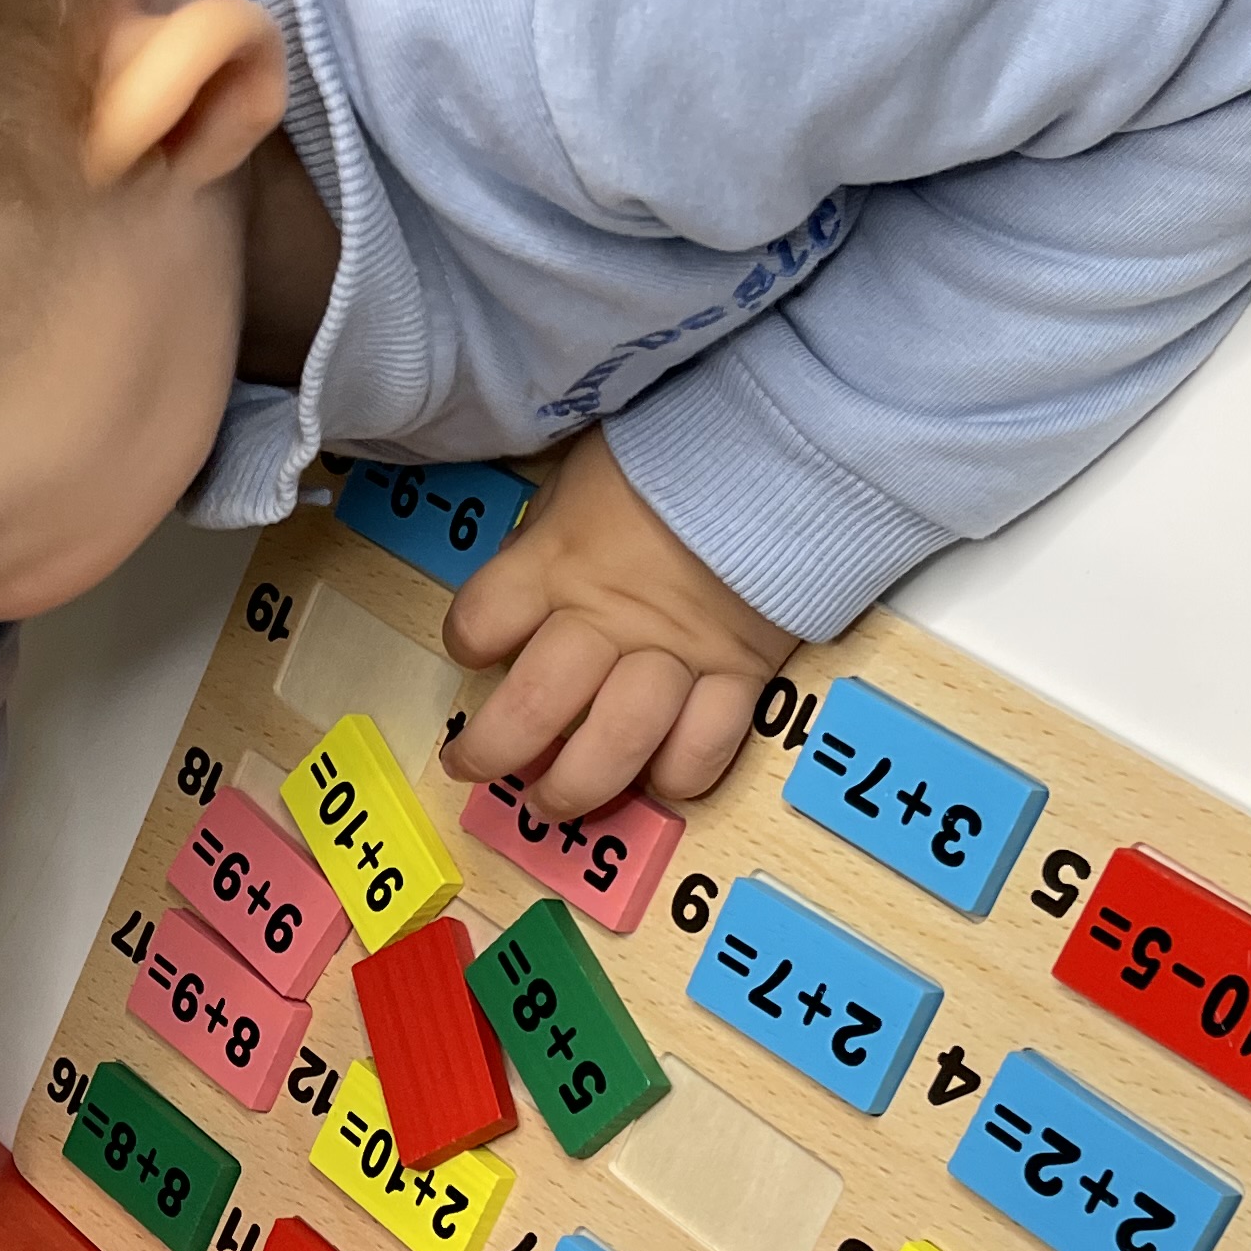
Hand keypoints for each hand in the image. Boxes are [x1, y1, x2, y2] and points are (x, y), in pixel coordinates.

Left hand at [439, 430, 796, 820]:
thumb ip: (547, 536)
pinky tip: (657, 777)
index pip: (481, 620)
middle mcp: (607, 618)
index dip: (465, 641)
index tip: (471, 649)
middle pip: (535, 707)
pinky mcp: (739, 674)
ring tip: (555, 801)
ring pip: (614, 746)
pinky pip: (703, 748)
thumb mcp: (582, 476)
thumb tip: (521, 578)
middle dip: (493, 753)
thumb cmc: (674, 457)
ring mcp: (674, 654)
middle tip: (475, 768)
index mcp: (557, 561)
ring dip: (575, 788)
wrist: (785, 448)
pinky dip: (677, 775)